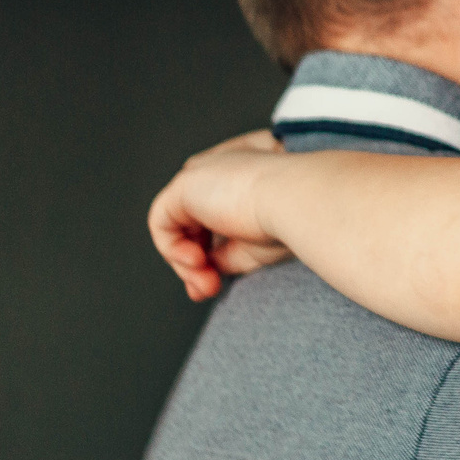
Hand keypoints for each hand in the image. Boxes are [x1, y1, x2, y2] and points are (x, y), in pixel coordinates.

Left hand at [148, 130, 294, 300]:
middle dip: (194, 263)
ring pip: (176, 226)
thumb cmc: (290, 219)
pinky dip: (172, 249)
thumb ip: (225, 253)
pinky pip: (161, 222)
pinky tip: (195, 262)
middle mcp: (218, 171)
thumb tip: (204, 270)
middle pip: (191, 222)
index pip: (211, 214)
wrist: (298, 201)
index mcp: (241, 179)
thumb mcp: (253, 245)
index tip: (214, 283)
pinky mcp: (184, 183)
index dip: (207, 251)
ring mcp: (200, 175)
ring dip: (185, 263)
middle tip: (210, 288)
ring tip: (207, 282)